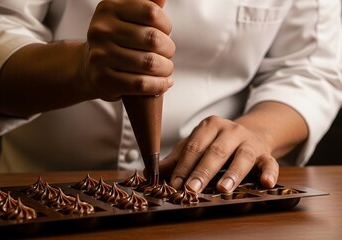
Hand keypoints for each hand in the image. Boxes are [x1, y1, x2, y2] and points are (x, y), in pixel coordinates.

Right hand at [82, 0, 174, 100]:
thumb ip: (145, 4)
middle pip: (152, 39)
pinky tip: (163, 83)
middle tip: (167, 54)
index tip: (165, 33)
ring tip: (166, 69)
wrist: (89, 68)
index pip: (151, 13)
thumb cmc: (116, 40)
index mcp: (108, 8)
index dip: (166, 25)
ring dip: (166, 68)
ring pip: (149, 63)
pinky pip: (141, 83)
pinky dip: (158, 85)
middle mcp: (101, 30)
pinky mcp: (103, 79)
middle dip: (168, 48)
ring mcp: (100, 56)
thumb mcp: (126, 17)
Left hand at [159, 115, 278, 192]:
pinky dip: (270, 173)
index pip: (194, 146)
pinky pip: (270, 162)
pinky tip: (267, 183)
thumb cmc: (217, 143)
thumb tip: (150, 172)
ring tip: (222, 189)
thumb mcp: (196, 146)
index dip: (183, 166)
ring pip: (242, 157)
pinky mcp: (266, 153)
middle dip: (203, 171)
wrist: (251, 134)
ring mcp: (250, 141)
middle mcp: (231, 130)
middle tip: (192, 188)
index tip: (175, 184)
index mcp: (210, 126)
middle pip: (216, 151)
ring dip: (232, 174)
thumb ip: (176, 159)